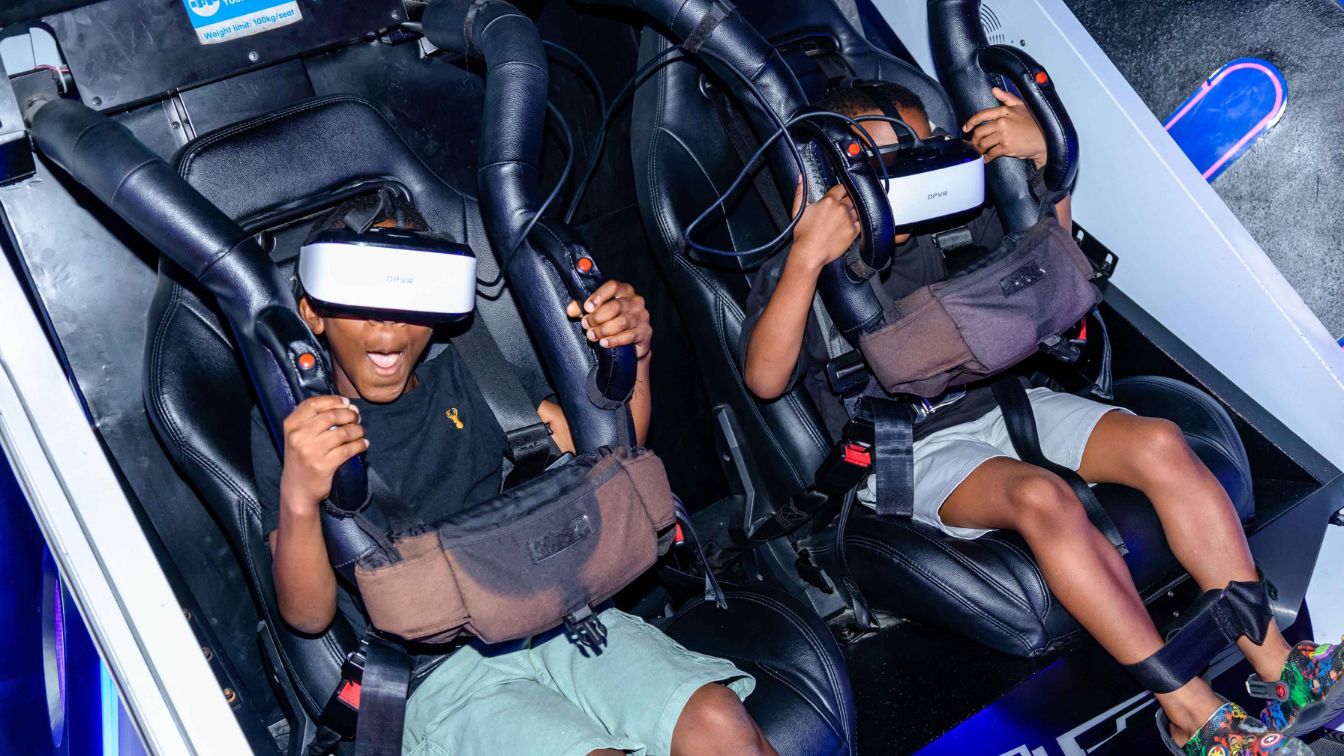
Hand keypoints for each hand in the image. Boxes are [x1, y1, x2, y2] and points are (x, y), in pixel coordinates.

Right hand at [279, 395, 366, 511]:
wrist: (297, 489)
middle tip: (357, 418)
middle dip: (349, 415)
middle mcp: (298, 436)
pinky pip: (348, 449)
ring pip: (342, 432)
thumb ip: (314, 420)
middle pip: (331, 416)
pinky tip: (363, 444)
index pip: (312, 404)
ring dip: (357, 430)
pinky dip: (359, 445)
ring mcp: (310, 451)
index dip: (333, 400)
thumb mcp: (298, 436)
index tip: (347, 403)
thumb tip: (348, 407)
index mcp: (291, 425)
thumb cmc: (301, 458)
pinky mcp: (323, 465)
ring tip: (361, 432)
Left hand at [566, 279, 652, 359]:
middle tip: (586, 324)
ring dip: (603, 330)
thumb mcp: (597, 313)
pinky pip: (629, 336)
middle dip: (597, 317)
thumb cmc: (612, 322)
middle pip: (615, 306)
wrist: (631, 345)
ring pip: (621, 322)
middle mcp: (636, 301)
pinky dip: (614, 340)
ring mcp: (642, 317)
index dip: (599, 296)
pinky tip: (604, 343)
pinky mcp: (645, 332)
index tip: (587, 307)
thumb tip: (571, 309)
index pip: (613, 286)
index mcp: (624, 291)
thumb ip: (584, 309)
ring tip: (592, 335)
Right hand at [789, 179, 860, 270]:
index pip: (841, 188)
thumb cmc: (803, 234)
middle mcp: (841, 208)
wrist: (809, 254)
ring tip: (847, 215)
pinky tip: (851, 223)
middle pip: (852, 197)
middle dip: (849, 199)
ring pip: (858, 208)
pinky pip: (861, 222)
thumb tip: (801, 177)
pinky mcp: (853, 231)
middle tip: (844, 206)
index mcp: (828, 201)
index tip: (841, 194)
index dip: (841, 190)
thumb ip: (800, 191)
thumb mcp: (798, 210)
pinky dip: (859, 221)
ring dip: (855, 210)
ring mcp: (848, 220)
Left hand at [963, 87, 1047, 167]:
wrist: (1045, 139)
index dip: (971, 122)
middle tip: (973, 143)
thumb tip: (994, 90)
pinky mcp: (1006, 147)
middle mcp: (1002, 122)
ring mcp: (1004, 135)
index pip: (981, 115)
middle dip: (974, 139)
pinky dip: (987, 157)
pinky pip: (991, 153)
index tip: (966, 128)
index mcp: (1004, 111)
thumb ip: (1007, 98)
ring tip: (979, 151)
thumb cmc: (1034, 123)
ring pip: (983, 143)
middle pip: (979, 131)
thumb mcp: (1022, 106)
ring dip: (979, 149)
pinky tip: (987, 158)